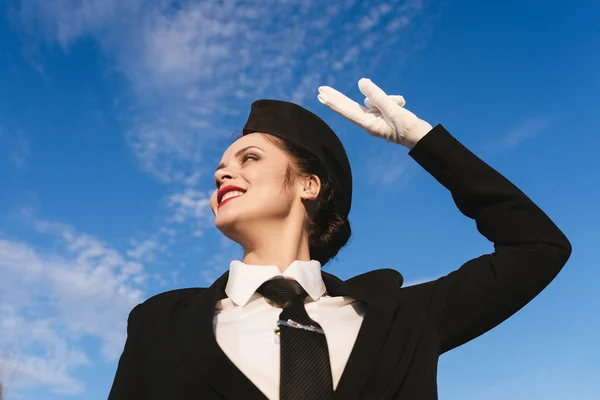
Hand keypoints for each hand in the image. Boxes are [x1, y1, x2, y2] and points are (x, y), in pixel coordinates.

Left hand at [317, 78, 432, 148]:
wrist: (422, 137)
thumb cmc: (408, 128)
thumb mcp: (393, 109)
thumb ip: (377, 96)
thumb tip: (361, 82)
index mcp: (368, 124)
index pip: (347, 111)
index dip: (333, 102)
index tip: (321, 95)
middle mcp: (368, 121)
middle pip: (350, 106)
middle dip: (337, 97)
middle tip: (320, 89)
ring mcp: (376, 117)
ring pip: (376, 99)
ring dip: (388, 99)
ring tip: (400, 107)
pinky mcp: (383, 114)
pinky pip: (384, 100)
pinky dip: (394, 100)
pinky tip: (402, 105)